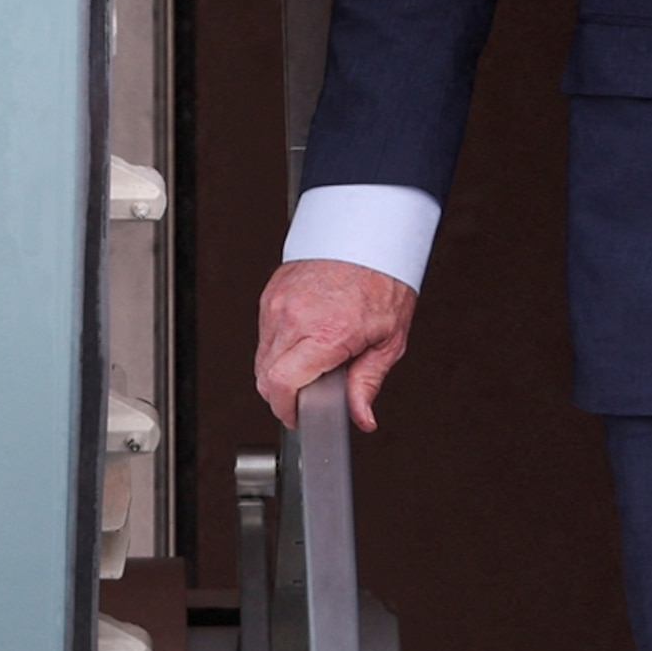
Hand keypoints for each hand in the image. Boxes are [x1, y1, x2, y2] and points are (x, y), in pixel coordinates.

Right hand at [255, 258, 416, 431]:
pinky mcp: (271, 293)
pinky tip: (305, 338)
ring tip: (312, 360)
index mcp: (324, 332)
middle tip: (309, 393)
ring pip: (262, 357)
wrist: (369, 234)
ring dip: (279, 369)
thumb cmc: (384, 279)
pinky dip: (279, 345)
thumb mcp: (389, 339)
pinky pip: (265, 333)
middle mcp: (294, 317)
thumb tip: (363, 417)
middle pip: (265, 376)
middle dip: (282, 394)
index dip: (284, 409)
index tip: (296, 415)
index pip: (280, 384)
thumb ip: (368, 383)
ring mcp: (278, 303)